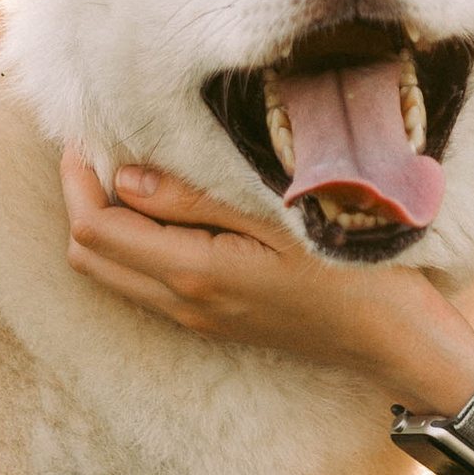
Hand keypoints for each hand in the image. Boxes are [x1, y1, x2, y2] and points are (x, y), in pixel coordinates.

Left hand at [59, 150, 473, 413]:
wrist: (394, 340)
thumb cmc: (354, 271)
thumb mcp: (281, 220)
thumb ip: (198, 200)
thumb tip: (126, 178)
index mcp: (197, 275)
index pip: (96, 230)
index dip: (79, 179)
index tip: (88, 134)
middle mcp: (185, 304)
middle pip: (90, 256)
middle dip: (81, 198)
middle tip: (101, 146)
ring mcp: (197, 317)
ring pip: (112, 273)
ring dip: (106, 221)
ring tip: (130, 167)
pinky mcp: (213, 318)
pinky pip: (144, 282)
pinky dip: (134, 242)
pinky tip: (167, 204)